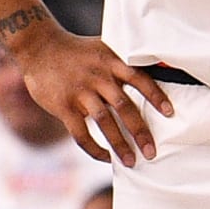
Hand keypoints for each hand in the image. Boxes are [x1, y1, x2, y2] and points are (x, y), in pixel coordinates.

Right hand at [13, 25, 171, 165]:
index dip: (156, 96)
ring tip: (131, 161)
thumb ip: (120, 66)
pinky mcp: (63, 105)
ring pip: (104, 122)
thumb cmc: (76, 52)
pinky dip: (94, 148)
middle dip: (140, 131)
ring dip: (119, 144)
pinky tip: (104, 157)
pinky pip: (81, 133)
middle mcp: (98, 77)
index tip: (170, 113)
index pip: (139, 79)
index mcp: (110, 62)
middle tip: (152, 152)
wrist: (39, 46)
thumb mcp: (101, 50)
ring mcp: (80, 92)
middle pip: (124, 106)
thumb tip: (151, 78)